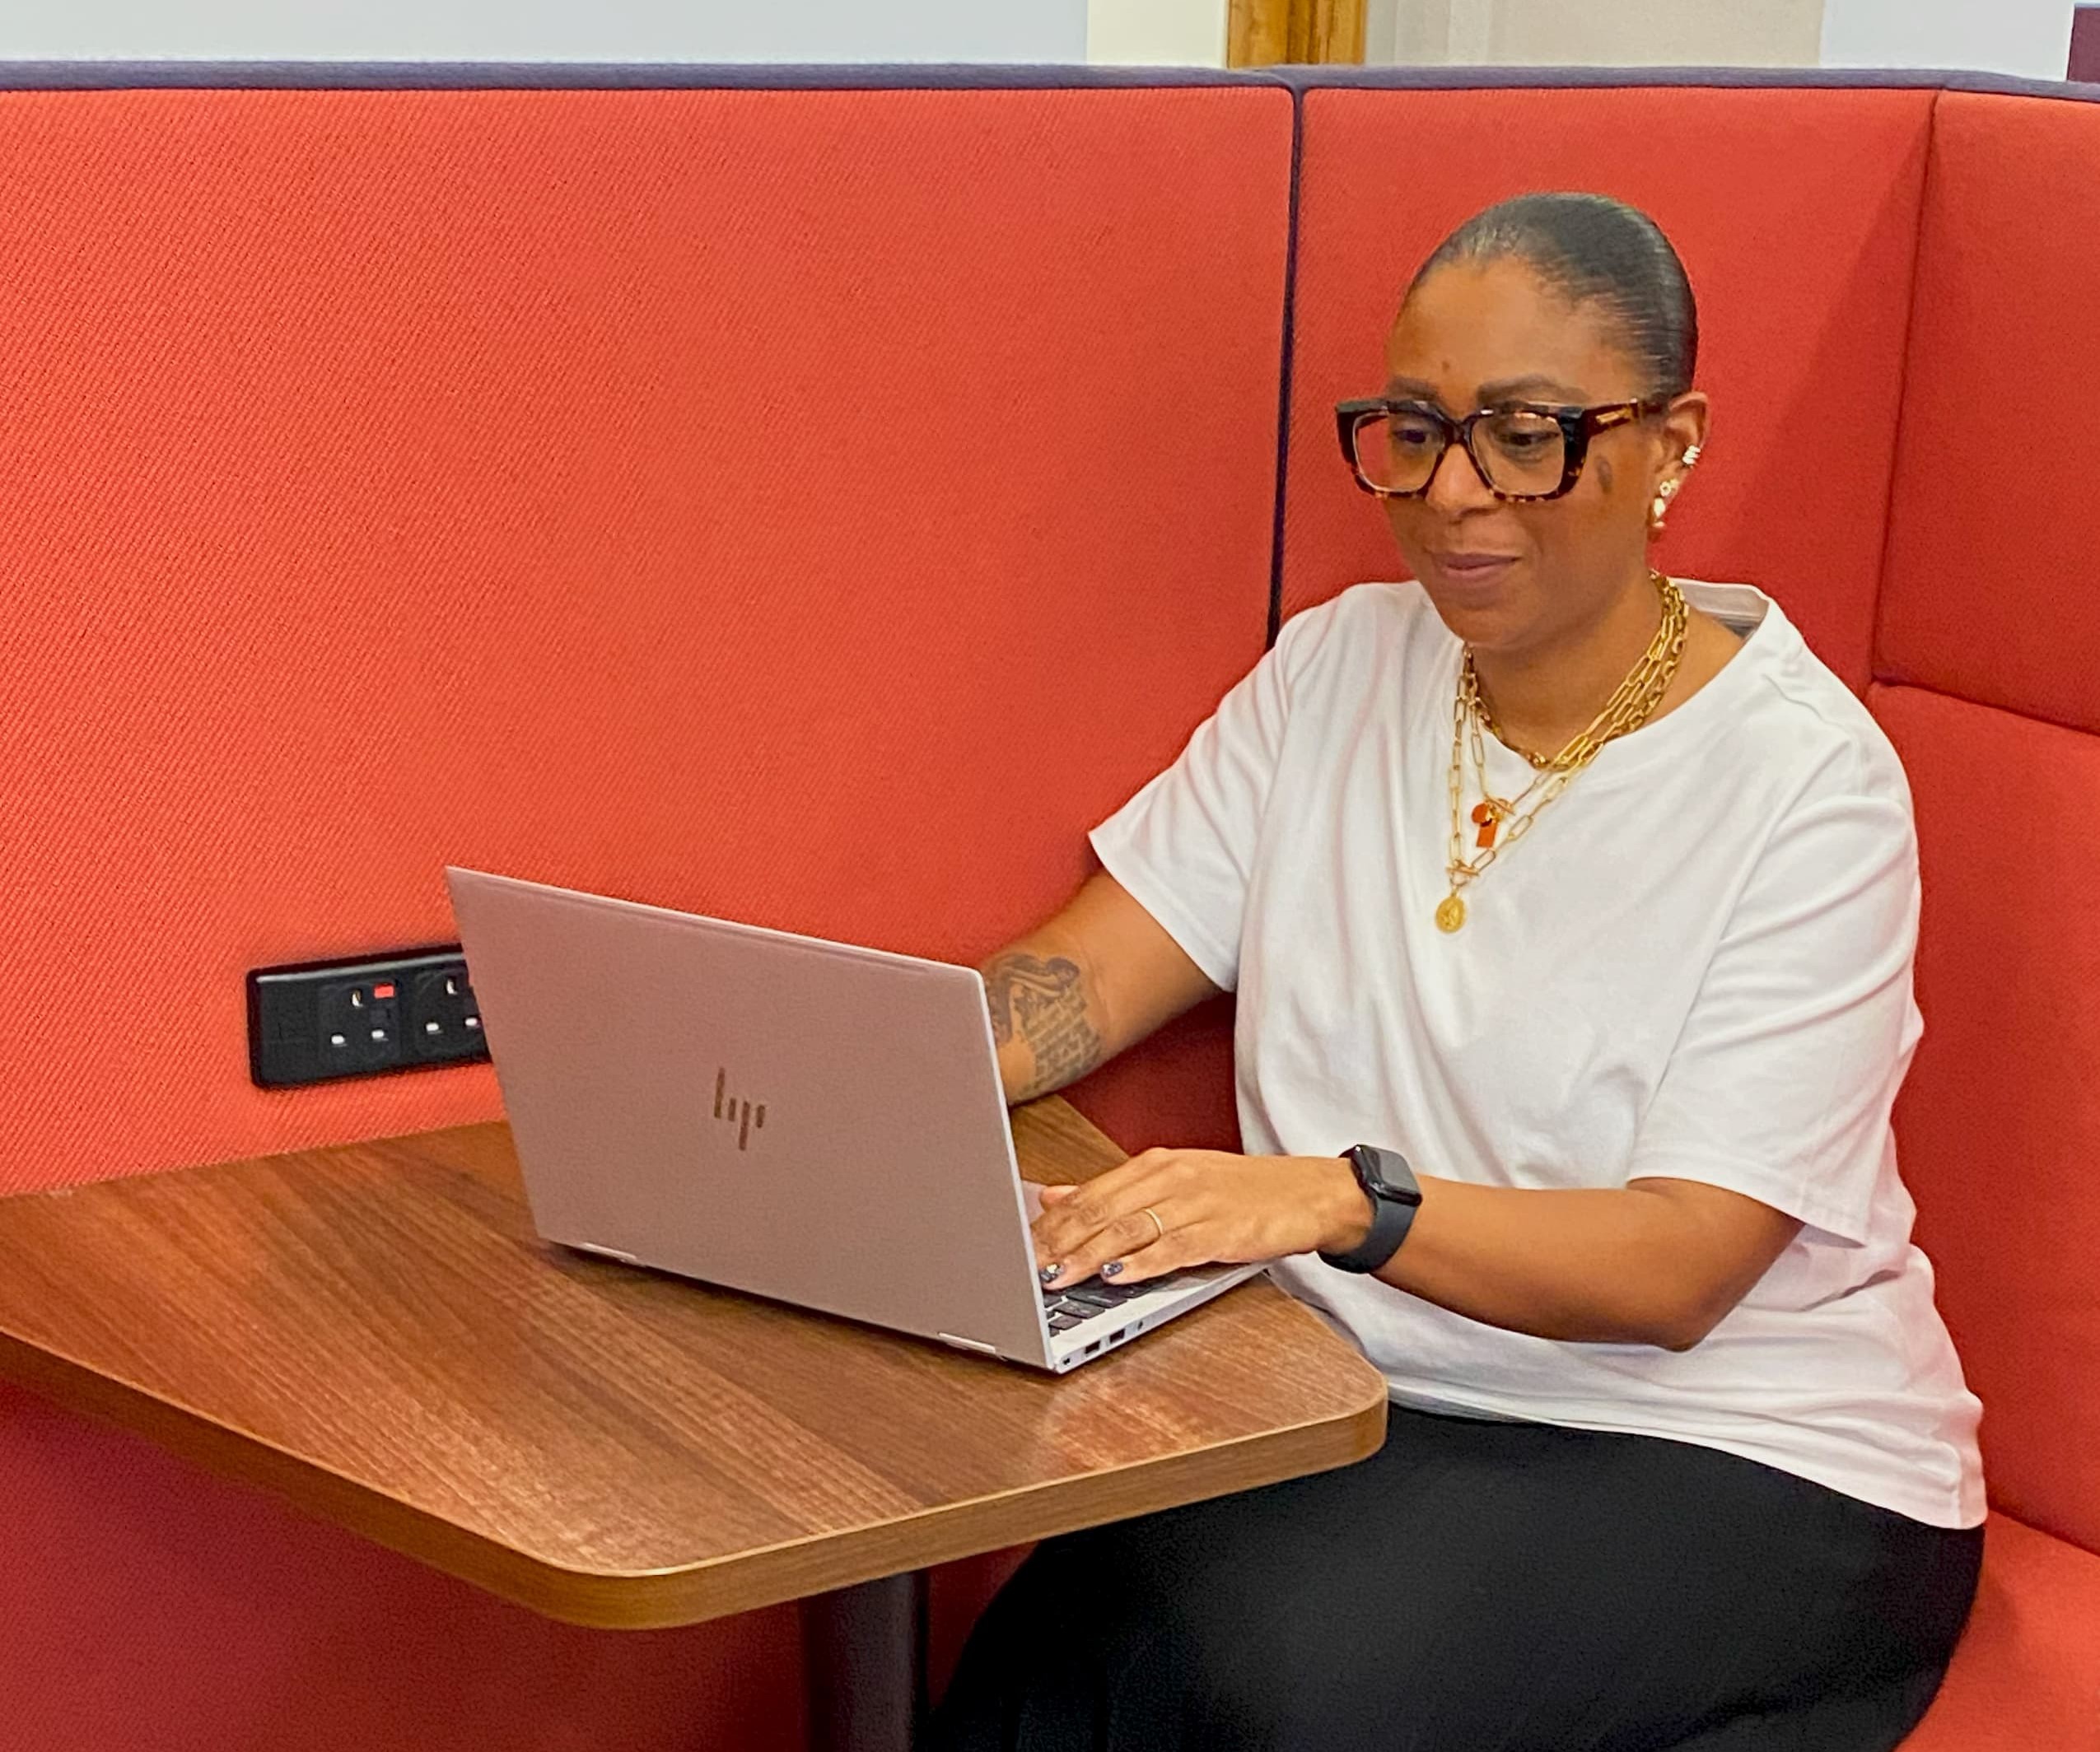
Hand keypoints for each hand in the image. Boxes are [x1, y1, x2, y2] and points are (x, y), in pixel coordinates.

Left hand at [1031, 1148, 1371, 1289]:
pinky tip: (1118, 1275)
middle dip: (1059, 1242)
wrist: (1308, 1192)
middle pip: (1102, 1211)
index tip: (1017, 1245)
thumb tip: (1055, 1197)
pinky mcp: (1221, 1231)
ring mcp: (1196, 1204)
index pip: (1090, 1193)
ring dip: (1089, 1256)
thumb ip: (1114, 1191)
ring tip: (1057, 1277)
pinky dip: (1142, 1263)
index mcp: (1154, 1164)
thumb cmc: (1239, 1192)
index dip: (1051, 1223)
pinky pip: (1174, 1248)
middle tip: (1024, 1267)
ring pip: (1130, 1230)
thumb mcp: (1173, 1182)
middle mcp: (1170, 1178)